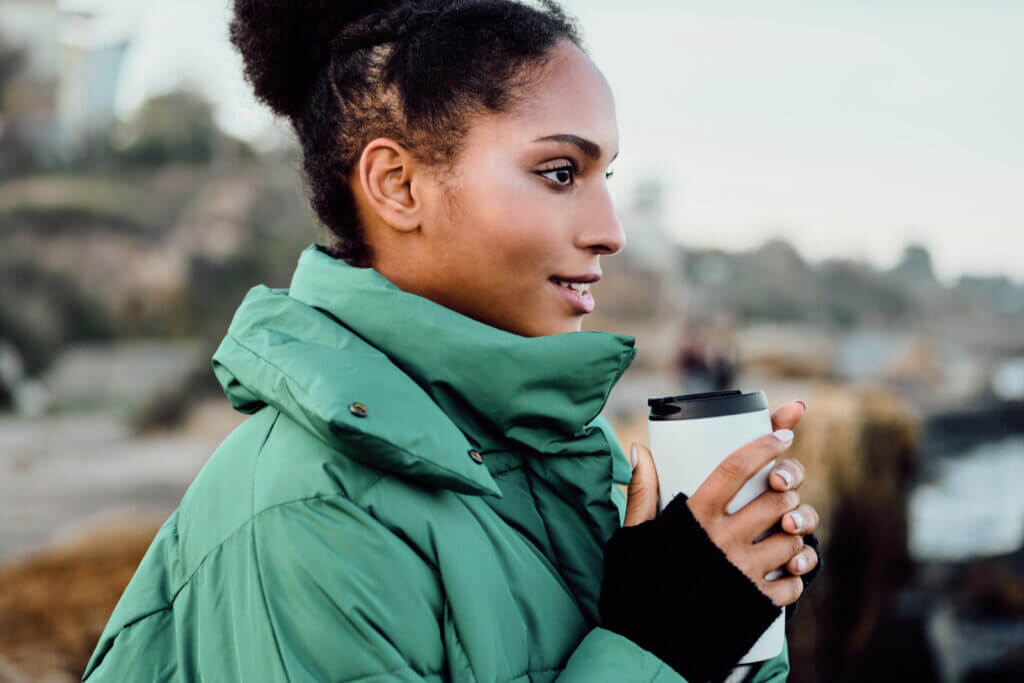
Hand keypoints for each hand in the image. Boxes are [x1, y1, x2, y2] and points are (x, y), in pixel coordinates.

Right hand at [624, 400, 818, 607]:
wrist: (647, 647)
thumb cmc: (639, 583)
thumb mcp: (635, 534)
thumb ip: (641, 491)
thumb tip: (639, 448)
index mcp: (693, 517)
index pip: (734, 468)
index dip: (763, 444)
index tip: (784, 432)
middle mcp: (722, 541)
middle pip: (774, 501)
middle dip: (788, 491)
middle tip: (783, 492)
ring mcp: (742, 572)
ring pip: (791, 540)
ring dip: (795, 534)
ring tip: (785, 533)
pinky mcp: (756, 604)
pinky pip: (793, 583)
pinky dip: (795, 576)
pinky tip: (784, 571)